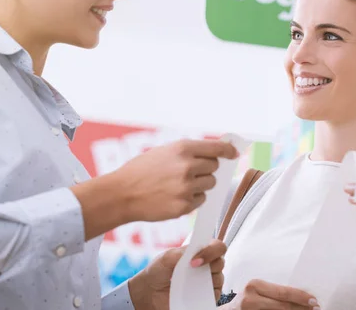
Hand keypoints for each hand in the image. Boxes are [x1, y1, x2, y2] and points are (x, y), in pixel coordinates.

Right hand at [116, 139, 238, 221]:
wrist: (121, 194)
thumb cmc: (140, 171)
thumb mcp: (163, 152)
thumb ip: (188, 152)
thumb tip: (214, 153)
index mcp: (182, 149)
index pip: (216, 148)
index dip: (228, 151)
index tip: (234, 153)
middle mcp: (187, 166)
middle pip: (214, 167)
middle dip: (205, 170)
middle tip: (188, 173)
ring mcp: (186, 187)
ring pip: (210, 185)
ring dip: (200, 185)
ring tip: (178, 185)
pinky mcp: (184, 206)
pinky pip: (200, 200)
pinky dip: (192, 200)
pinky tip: (173, 197)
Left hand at [129, 239, 226, 309]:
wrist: (151, 292)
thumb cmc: (159, 271)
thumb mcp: (165, 258)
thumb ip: (180, 253)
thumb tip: (193, 254)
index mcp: (199, 251)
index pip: (216, 246)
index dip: (211, 250)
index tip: (195, 259)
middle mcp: (207, 265)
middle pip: (221, 262)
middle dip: (209, 264)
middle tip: (192, 268)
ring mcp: (208, 282)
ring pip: (219, 279)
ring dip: (205, 280)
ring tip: (187, 283)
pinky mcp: (206, 297)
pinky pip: (214, 295)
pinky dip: (205, 294)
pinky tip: (191, 293)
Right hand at [221, 280, 318, 308]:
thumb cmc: (246, 302)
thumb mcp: (258, 291)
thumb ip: (274, 293)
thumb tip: (301, 296)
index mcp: (254, 285)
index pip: (283, 292)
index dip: (300, 297)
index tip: (314, 300)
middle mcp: (251, 298)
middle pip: (283, 306)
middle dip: (301, 308)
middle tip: (316, 308)